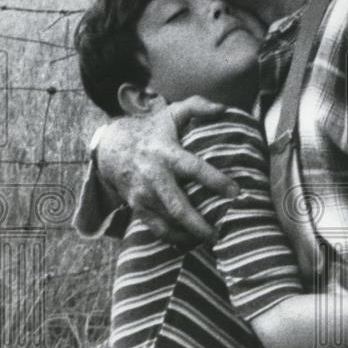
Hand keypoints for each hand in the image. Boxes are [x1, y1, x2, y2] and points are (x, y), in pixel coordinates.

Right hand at [96, 96, 239, 246]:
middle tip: (221, 234)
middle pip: (178, 207)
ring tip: (211, 241)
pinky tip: (191, 242)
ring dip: (190, 235)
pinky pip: (157, 229)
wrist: (110, 147)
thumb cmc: (150, 130)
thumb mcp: (171, 113)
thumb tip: (224, 109)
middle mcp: (154, 177)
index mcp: (167, 153)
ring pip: (168, 223)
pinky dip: (174, 239)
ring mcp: (143, 195)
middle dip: (200, 224)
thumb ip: (198, 106)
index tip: (236, 192)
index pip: (195, 169)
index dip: (216, 181)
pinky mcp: (137, 207)